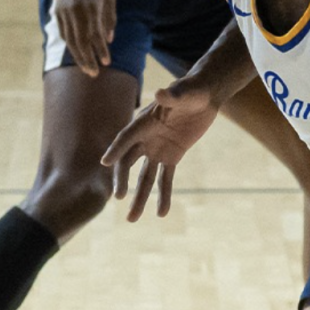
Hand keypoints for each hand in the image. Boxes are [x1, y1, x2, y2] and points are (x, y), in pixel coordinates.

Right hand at [50, 0, 116, 76]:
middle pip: (80, 42)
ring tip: (85, 68)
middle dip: (87, 60)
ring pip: (69, 40)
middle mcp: (76, 12)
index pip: (95, 35)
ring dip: (77, 56)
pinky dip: (70, 45)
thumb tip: (108, 40)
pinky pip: (63, 34)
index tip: (106, 62)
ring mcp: (64, 13)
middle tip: (94, 74)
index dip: (100, 50)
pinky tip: (76, 54)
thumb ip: (109, 20)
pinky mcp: (57, 13)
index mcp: (91, 9)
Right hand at [100, 74, 219, 220]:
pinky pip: (166, 179)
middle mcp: (146, 139)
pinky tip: (161, 214)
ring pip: (145, 177)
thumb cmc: (192, 90)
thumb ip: (173, 95)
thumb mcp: (185, 92)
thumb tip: (160, 94)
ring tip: (133, 219)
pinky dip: (164, 195)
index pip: (127, 137)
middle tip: (118, 196)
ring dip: (140, 197)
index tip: (105, 162)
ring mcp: (157, 150)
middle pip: (128, 162)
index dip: (117, 149)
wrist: (204, 97)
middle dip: (122, 179)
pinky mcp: (172, 157)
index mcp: (145, 122)